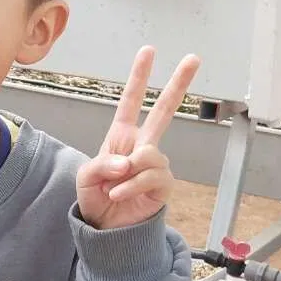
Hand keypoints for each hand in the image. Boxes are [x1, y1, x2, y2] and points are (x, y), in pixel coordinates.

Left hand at [76, 47, 200, 229]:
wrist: (106, 229)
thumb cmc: (96, 198)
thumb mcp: (87, 176)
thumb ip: (103, 163)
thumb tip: (130, 161)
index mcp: (122, 137)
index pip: (131, 102)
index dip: (139, 77)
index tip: (148, 51)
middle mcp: (142, 146)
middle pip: (165, 110)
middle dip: (178, 83)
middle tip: (194, 58)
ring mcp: (155, 165)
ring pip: (149, 154)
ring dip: (127, 173)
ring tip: (115, 187)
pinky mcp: (163, 185)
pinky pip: (150, 177)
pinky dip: (130, 187)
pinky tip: (119, 195)